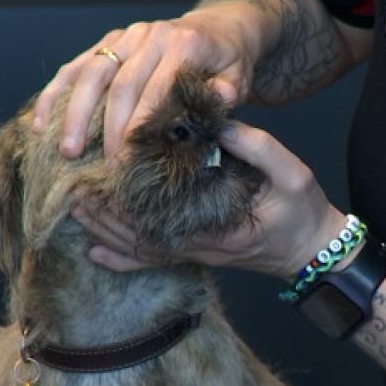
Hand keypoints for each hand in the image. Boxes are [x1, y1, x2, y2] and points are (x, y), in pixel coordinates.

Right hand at [33, 4, 261, 158]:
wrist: (219, 29)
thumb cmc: (228, 64)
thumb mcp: (237, 79)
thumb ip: (224, 98)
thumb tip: (204, 116)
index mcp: (183, 44)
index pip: (155, 90)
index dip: (139, 127)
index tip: (129, 162)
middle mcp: (151, 35)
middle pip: (120, 85)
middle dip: (107, 129)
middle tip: (101, 168)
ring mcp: (126, 36)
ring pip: (91, 73)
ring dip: (74, 114)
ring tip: (65, 151)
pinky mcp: (109, 42)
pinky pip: (76, 66)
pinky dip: (55, 94)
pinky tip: (40, 123)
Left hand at [72, 120, 348, 280]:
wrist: (313, 250)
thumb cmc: (303, 212)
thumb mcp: (291, 174)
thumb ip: (257, 147)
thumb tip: (217, 124)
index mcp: (218, 228)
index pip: (162, 217)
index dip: (128, 202)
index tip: (102, 178)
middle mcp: (200, 246)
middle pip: (139, 237)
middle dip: (104, 216)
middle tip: (72, 194)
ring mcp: (196, 253)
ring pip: (140, 250)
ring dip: (105, 233)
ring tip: (75, 212)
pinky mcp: (197, 253)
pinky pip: (153, 260)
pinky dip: (122, 259)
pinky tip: (97, 252)